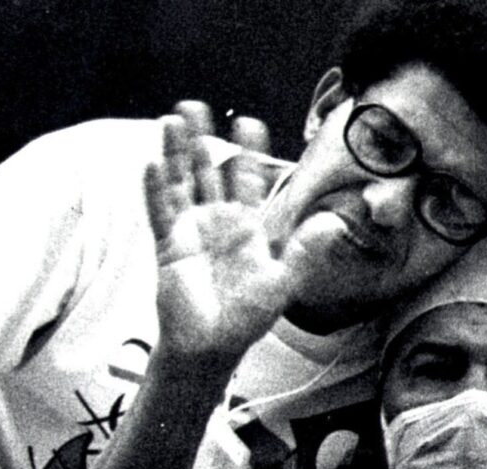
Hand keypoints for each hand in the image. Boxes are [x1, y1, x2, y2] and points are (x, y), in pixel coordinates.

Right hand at [145, 101, 296, 366]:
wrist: (211, 346)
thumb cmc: (246, 317)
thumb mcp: (283, 281)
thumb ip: (304, 250)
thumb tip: (334, 222)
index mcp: (247, 225)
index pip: (247, 178)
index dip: (248, 150)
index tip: (247, 120)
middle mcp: (217, 221)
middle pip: (208, 170)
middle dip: (202, 139)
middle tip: (196, 106)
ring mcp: (191, 231)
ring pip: (181, 182)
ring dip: (176, 152)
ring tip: (171, 120)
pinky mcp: (170, 246)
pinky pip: (161, 212)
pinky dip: (155, 189)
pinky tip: (151, 164)